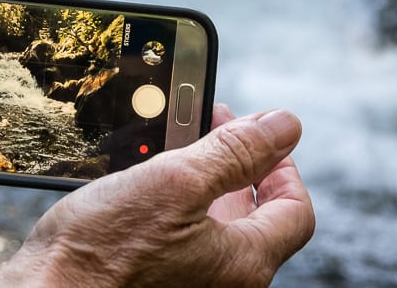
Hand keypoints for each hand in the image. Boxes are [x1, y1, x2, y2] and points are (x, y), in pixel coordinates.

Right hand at [0, 105, 313, 286]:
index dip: (283, 166)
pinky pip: (183, 238)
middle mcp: (223, 281)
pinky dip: (177, 203)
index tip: (261, 137)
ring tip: (176, 146)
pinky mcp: (157, 281)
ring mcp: (189, 283)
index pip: (294, 210)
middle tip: (213, 129)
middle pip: (254, 216)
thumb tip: (286, 125)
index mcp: (243, 262)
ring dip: (204, 179)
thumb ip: (236, 152)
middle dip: (238, 164)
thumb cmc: (101, 251)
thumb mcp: (176, 182)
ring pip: (215, 224)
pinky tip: (148, 183)